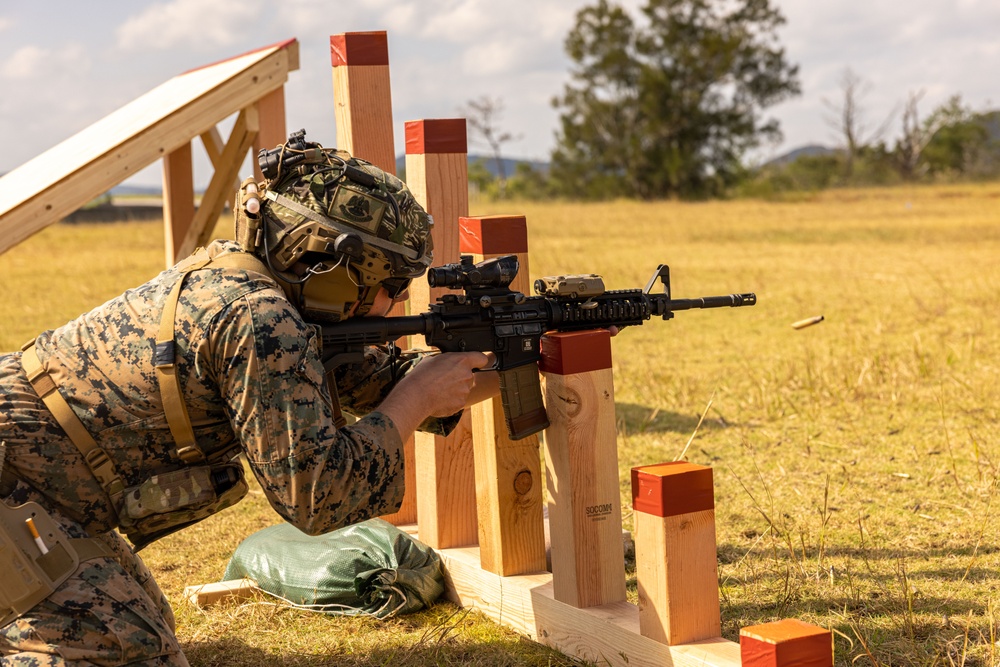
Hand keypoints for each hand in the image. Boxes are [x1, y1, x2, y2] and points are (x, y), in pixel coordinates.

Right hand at [377, 352, 491, 438]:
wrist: (416, 396)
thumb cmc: (422, 376)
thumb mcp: (434, 359)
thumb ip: (447, 361)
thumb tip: (448, 363)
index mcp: (462, 361)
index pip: (481, 358)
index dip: (478, 360)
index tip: (476, 362)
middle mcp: (467, 376)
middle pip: (469, 375)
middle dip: (460, 377)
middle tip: (445, 378)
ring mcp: (465, 391)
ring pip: (464, 389)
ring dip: (455, 389)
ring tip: (439, 389)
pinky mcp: (461, 404)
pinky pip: (458, 400)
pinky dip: (451, 400)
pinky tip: (439, 398)